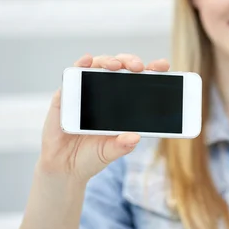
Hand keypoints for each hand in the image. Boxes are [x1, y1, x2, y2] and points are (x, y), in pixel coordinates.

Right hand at [37, 53, 170, 181]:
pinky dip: (80, 64)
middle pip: (120, 68)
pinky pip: (73, 75)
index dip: (151, 70)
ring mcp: (86, 91)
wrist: (64, 167)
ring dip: (108, 61)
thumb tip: (135, 138)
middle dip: (131, 62)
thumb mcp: (110, 153)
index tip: (163, 66)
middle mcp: (105, 93)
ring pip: (99, 66)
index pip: (139, 80)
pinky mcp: (66, 95)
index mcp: (122, 104)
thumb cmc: (91, 157)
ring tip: (115, 65)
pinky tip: (86, 60)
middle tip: (138, 67)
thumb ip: (122, 146)